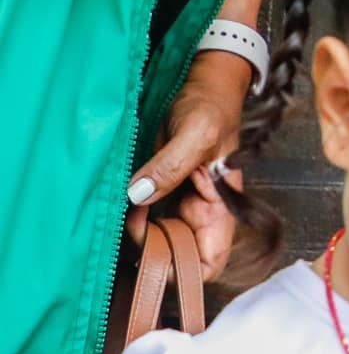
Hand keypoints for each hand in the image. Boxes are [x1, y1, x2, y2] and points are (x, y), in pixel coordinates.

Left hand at [126, 53, 244, 278]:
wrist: (204, 81)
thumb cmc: (211, 104)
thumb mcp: (196, 132)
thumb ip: (170, 166)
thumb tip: (138, 197)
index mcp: (221, 205)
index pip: (209, 261)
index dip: (183, 272)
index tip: (152, 258)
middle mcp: (202, 210)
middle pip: (178, 256)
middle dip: (151, 251)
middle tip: (130, 225)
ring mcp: (182, 202)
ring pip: (159, 240)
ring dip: (137, 236)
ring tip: (124, 214)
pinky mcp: (163, 190)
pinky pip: (146, 219)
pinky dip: (131, 220)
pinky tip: (122, 208)